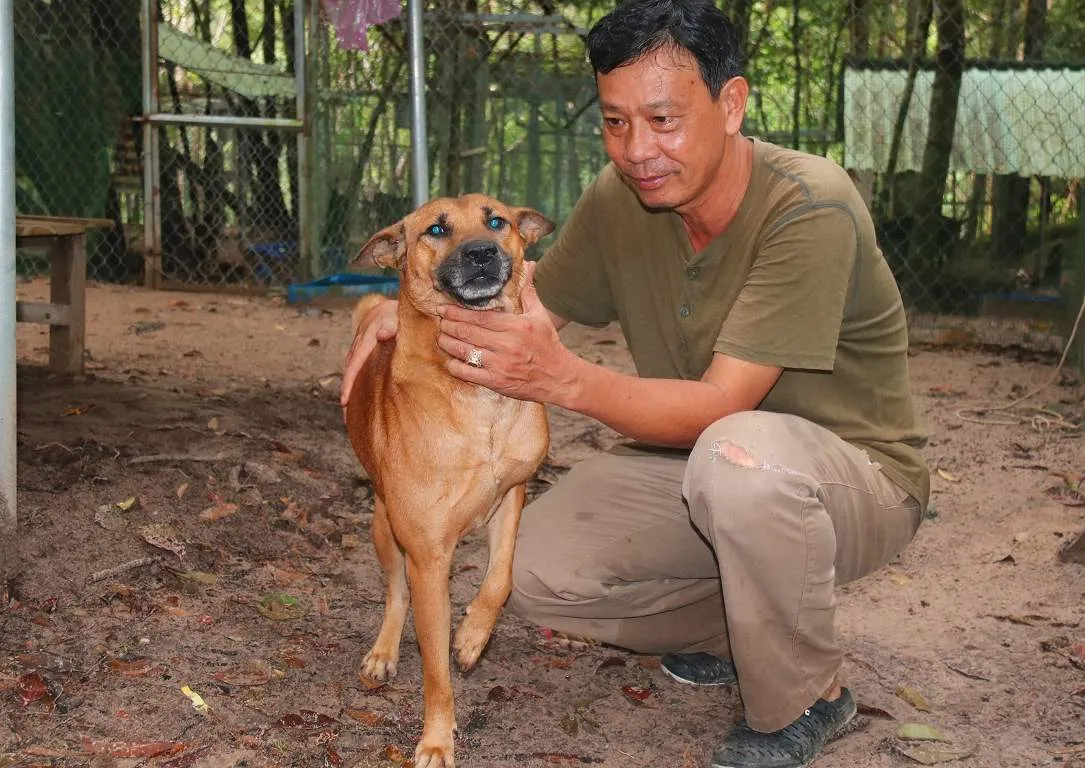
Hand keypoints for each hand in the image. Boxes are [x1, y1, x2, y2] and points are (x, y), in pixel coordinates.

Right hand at [340, 299, 398, 411]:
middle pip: (349, 374)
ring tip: (351, 418)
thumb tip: (382, 334)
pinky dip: (355, 385)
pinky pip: (356, 370)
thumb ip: (391, 324)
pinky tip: (358, 400)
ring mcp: (359, 349)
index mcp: (366, 339)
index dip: (348, 384)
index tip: (343, 401)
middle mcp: (358, 346)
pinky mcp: (362, 353)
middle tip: (347, 421)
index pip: (354, 365)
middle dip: (347, 396)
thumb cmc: (397, 312)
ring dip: (350, 393)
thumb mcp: (396, 315)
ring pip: (352, 373)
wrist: (390, 306)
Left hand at [436, 262, 578, 403]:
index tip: (443, 309)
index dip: (457, 312)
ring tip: (441, 338)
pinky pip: (468, 373)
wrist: (560, 378)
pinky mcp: (496, 382)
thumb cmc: (549, 346)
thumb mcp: (541, 316)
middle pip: (468, 332)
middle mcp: (506, 344)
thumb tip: (529, 266)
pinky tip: (450, 361)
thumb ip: (529, 292)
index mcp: (516, 326)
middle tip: (440, 322)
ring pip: (464, 352)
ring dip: (448, 344)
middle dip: (449, 326)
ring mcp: (500, 365)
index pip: (479, 317)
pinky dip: (455, 366)